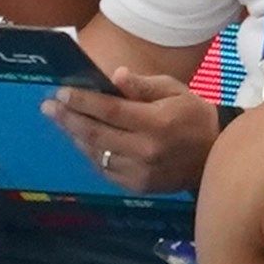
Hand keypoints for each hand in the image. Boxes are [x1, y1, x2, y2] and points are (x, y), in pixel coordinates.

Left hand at [43, 64, 215, 195]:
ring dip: (75, 136)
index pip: (110, 111)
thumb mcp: (174, 90)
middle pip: (96, 134)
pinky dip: (91, 154)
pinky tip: (83, 140)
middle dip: (68, 119)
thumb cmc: (192, 115)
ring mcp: (140, 172)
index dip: (82, 102)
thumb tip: (115, 76)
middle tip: (48, 106)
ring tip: (62, 121)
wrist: (215, 155)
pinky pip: (105, 170)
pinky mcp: (138, 187)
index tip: (61, 93)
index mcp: (156, 123)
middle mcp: (146, 150)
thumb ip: (143, 85)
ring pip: (97, 154)